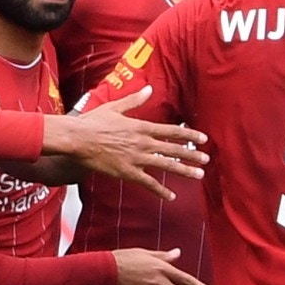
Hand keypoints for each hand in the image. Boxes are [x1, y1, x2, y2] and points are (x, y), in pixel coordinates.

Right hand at [50, 88, 207, 200]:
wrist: (78, 139)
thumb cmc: (92, 122)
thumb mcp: (115, 107)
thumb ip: (134, 100)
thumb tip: (148, 88)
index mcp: (141, 126)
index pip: (172, 131)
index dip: (189, 135)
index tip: (203, 139)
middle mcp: (143, 143)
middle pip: (173, 149)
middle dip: (192, 154)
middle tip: (206, 160)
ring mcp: (136, 158)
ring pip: (166, 165)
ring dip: (184, 170)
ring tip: (198, 175)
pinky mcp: (127, 172)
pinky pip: (148, 183)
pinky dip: (160, 190)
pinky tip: (171, 196)